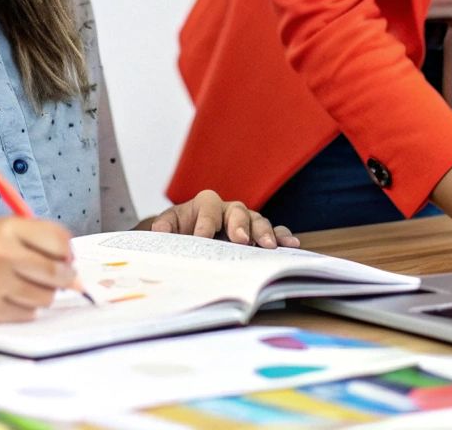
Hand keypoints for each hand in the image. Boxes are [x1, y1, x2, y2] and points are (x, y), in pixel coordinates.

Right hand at [0, 217, 76, 321]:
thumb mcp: (2, 228)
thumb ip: (38, 240)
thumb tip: (74, 267)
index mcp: (9, 228)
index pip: (60, 242)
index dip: (68, 253)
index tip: (65, 259)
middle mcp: (2, 254)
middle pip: (57, 273)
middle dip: (64, 278)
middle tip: (58, 278)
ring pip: (44, 298)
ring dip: (42, 295)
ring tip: (25, 286)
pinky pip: (25, 315)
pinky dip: (24, 309)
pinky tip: (10, 297)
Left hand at [141, 190, 299, 247]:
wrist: (190, 236)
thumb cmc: (181, 231)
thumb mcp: (169, 227)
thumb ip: (165, 228)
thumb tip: (160, 231)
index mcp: (205, 204)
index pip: (208, 209)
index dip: (205, 223)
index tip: (202, 239)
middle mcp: (229, 210)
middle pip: (238, 211)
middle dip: (240, 226)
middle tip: (240, 241)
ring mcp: (246, 221)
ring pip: (258, 221)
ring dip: (264, 233)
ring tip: (268, 246)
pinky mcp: (258, 234)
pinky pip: (273, 232)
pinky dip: (282, 237)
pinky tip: (291, 245)